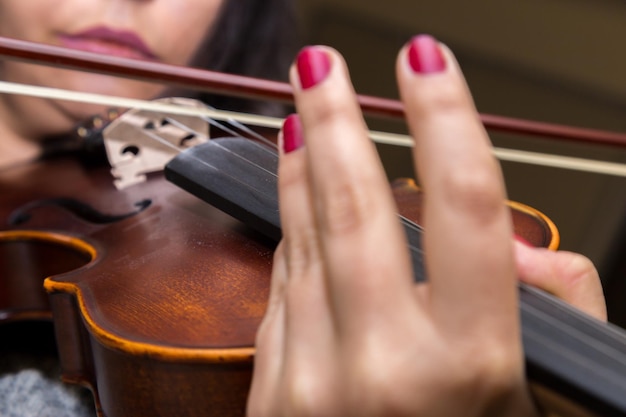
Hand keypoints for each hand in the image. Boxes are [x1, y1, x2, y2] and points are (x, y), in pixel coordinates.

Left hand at [247, 35, 600, 416]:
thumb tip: (525, 250)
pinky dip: (292, 238)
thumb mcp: (546, 399)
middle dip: (339, 118)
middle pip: (357, 204)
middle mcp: (384, 367)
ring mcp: (314, 380)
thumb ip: (554, 313)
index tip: (429, 60)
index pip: (467, 204)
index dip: (447, 117)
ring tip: (305, 116)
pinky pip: (282, 290)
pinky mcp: (273, 392)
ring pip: (305, 240)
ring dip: (303, 170)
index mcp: (471, 366)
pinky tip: (297, 205)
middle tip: (322, 63)